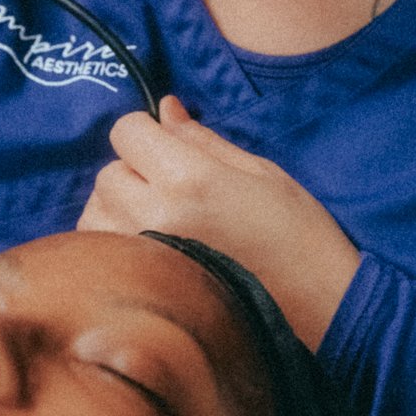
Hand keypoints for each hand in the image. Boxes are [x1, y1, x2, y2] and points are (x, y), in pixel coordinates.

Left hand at [77, 97, 359, 348]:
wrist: (319, 307)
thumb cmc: (298, 234)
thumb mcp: (259, 171)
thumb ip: (202, 140)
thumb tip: (165, 108)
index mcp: (188, 178)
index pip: (125, 132)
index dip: (145, 132)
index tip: (166, 147)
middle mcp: (155, 214)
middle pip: (107, 173)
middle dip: (133, 172)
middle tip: (171, 189)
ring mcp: (143, 256)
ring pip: (95, 214)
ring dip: (117, 210)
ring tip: (159, 221)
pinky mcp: (140, 288)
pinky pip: (101, 253)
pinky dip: (114, 243)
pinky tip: (150, 249)